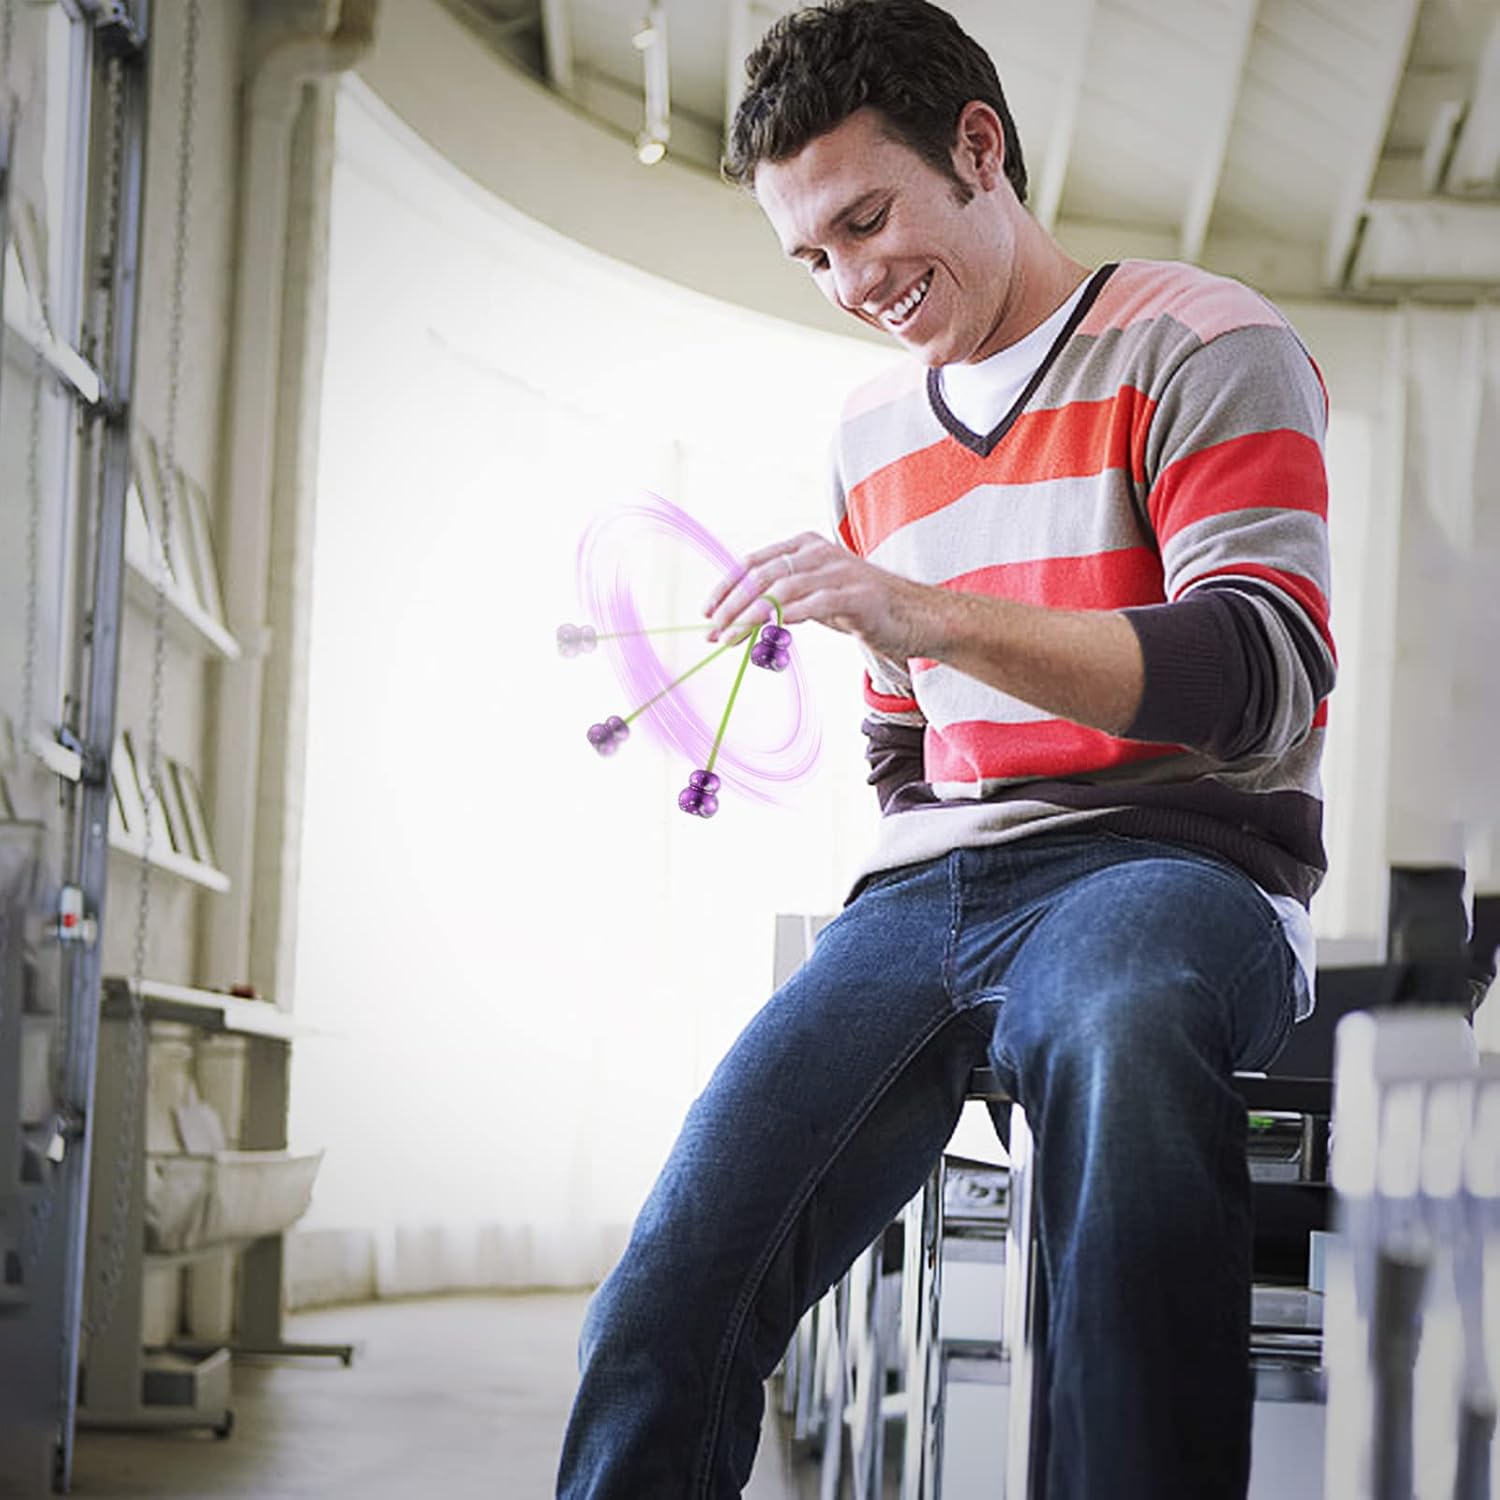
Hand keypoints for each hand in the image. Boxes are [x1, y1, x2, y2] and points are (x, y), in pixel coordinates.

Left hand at [702, 532, 939, 661]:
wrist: (916, 616)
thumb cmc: (861, 607)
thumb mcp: (815, 595)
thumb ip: (782, 597)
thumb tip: (738, 617)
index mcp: (806, 546)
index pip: (754, 562)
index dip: (726, 586)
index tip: (707, 612)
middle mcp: (820, 553)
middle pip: (763, 575)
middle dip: (732, 605)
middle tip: (712, 632)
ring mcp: (841, 572)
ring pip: (783, 590)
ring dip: (751, 617)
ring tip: (731, 640)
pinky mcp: (859, 596)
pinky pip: (815, 605)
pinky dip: (787, 619)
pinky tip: (768, 636)